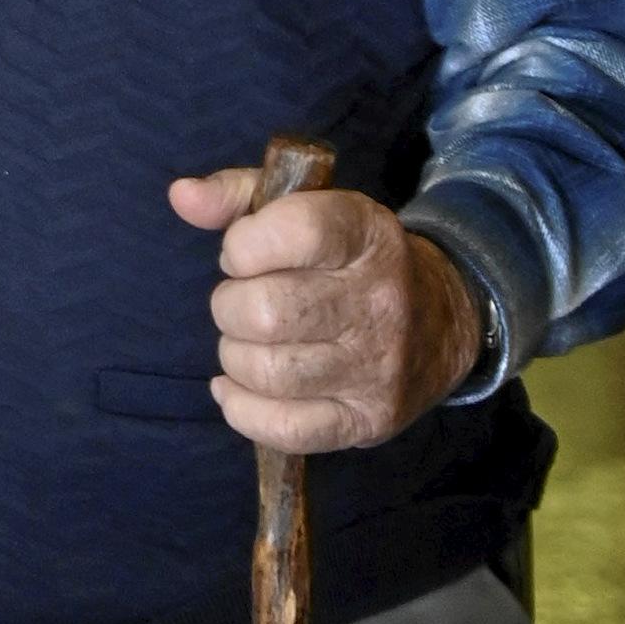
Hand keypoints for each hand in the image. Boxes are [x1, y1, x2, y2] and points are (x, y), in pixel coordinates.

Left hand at [166, 169, 484, 453]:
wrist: (442, 319)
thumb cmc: (348, 256)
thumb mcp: (306, 207)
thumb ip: (238, 195)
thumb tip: (182, 197)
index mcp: (366, 235)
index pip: (296, 232)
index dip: (245, 244)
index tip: (244, 252)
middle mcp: (379, 301)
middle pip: (267, 311)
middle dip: (230, 306)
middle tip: (241, 303)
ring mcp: (376, 367)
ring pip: (268, 372)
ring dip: (235, 356)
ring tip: (247, 342)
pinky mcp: (367, 419)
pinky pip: (285, 428)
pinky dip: (242, 410)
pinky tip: (237, 388)